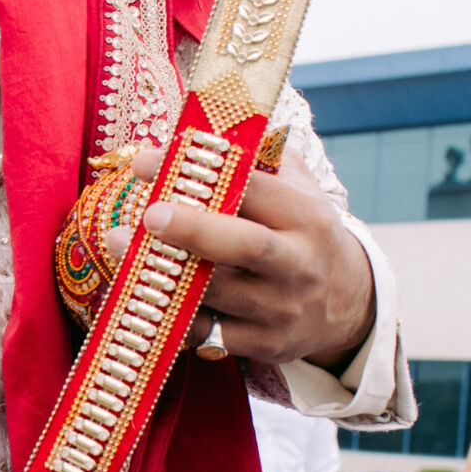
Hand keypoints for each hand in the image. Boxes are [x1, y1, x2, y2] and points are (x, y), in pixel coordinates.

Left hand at [141, 165, 374, 371]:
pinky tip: (139, 293)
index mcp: (306, 216)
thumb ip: (261, 161)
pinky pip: (207, 334)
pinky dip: (171, 316)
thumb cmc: (306, 237)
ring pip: (218, 293)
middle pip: (245, 245)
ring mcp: (281, 309)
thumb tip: (203, 127)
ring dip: (164, 271)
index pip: (252, 186)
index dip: (201, 172)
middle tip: (147, 213)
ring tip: (119, 245)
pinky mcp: (264, 345)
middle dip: (192, 228)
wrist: (351, 306)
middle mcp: (298, 264)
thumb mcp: (301, 193)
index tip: (148, 161)